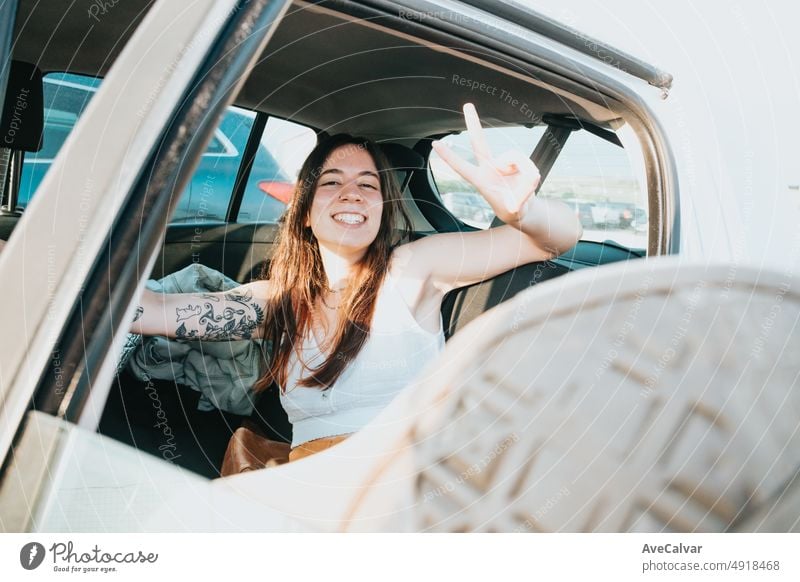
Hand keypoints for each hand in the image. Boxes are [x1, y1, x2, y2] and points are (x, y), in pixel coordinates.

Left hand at [432, 103, 540, 223]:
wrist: (522, 210)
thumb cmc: (513, 211)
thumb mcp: (515, 210)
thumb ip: (522, 195)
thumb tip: (532, 175)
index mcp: (481, 181)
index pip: (462, 167)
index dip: (449, 156)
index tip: (435, 144)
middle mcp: (489, 168)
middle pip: (480, 143)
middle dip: (474, 123)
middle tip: (468, 105)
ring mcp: (502, 163)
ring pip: (516, 157)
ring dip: (525, 170)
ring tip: (527, 184)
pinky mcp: (516, 161)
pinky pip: (526, 161)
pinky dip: (531, 171)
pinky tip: (530, 179)